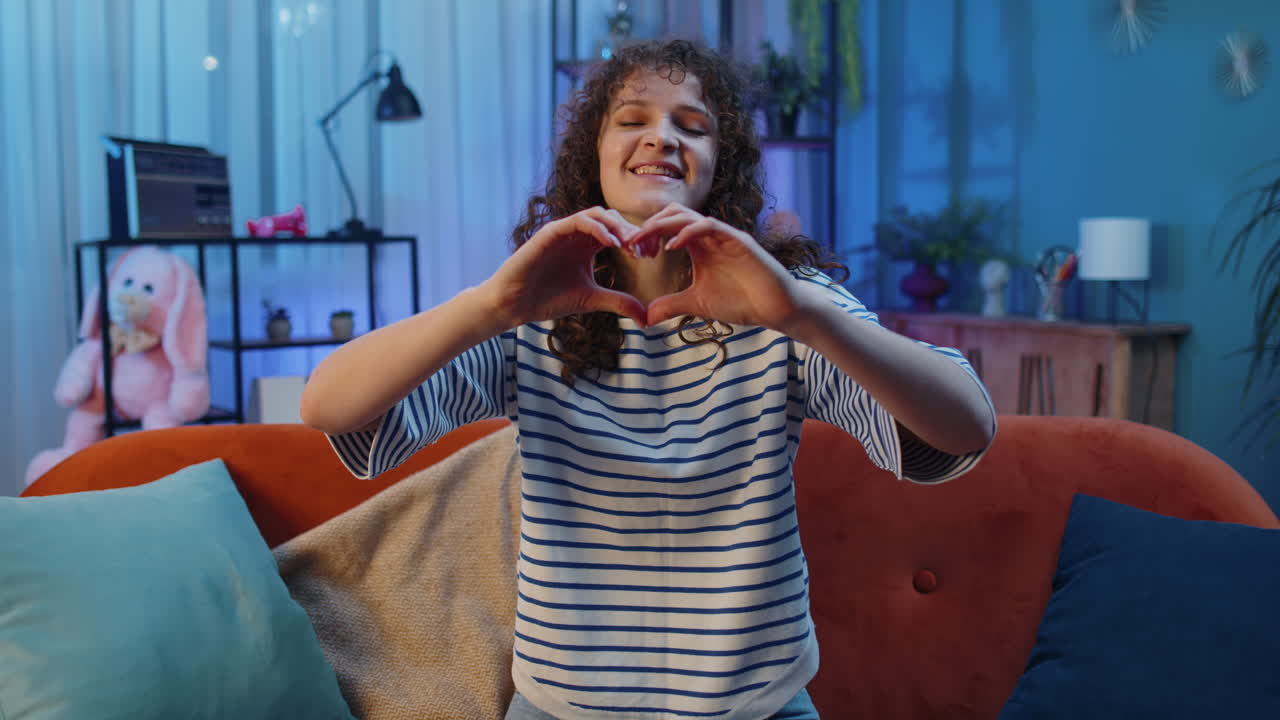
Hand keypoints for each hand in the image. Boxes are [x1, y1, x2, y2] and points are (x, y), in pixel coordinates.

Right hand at [480, 207, 646, 327]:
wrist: (516, 304)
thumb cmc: (549, 299)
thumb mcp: (592, 299)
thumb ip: (619, 302)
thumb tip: (647, 318)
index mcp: (588, 245)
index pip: (619, 232)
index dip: (637, 240)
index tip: (651, 255)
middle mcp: (577, 234)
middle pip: (612, 219)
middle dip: (632, 231)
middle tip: (645, 250)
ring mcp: (563, 230)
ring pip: (597, 214)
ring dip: (617, 226)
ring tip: (630, 244)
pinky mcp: (550, 232)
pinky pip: (577, 221)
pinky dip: (597, 228)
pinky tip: (611, 244)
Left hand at [626, 204, 803, 328]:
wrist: (775, 308)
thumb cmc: (741, 301)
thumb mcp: (697, 304)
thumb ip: (672, 305)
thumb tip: (644, 317)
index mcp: (699, 245)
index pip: (667, 228)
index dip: (646, 235)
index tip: (630, 251)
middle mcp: (710, 235)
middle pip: (672, 214)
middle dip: (649, 226)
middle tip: (631, 245)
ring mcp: (724, 235)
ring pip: (688, 215)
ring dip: (662, 225)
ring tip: (645, 241)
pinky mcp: (738, 240)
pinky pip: (709, 226)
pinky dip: (688, 232)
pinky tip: (671, 247)